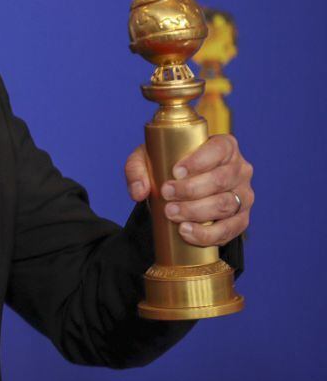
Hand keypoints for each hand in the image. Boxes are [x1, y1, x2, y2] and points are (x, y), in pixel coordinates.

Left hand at [124, 134, 252, 246]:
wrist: (178, 190)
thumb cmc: (166, 167)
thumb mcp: (147, 160)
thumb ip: (136, 170)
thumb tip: (139, 192)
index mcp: (224, 146)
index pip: (219, 149)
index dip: (199, 161)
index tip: (175, 172)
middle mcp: (239, 169)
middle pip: (221, 180)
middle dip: (191, 190)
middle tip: (166, 195)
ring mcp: (243, 196)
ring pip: (225, 205)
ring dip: (196, 212)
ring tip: (171, 214)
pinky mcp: (241, 219)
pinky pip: (230, 230)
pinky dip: (208, 234)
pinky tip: (187, 232)